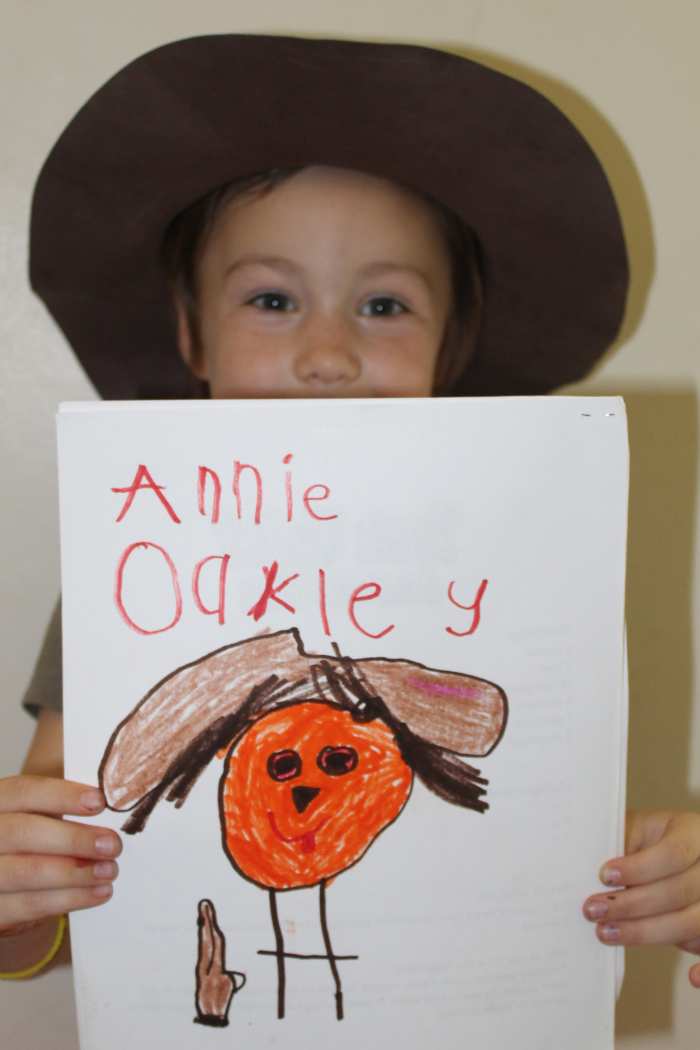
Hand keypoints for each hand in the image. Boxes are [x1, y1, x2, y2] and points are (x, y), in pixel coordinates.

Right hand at [0, 775, 120, 932]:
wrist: (6, 885)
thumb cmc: (30, 839)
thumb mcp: (39, 812)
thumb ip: (62, 803)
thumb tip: (108, 793)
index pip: (22, 792)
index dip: (61, 796)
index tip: (99, 802)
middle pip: (22, 832)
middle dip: (72, 839)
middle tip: (112, 844)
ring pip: (27, 872)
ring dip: (76, 873)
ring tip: (109, 871)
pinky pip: (28, 905)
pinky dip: (68, 899)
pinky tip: (97, 892)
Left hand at [583, 810, 699, 986]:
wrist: (671, 853)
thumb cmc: (646, 842)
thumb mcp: (637, 830)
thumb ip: (621, 845)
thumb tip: (584, 868)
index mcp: (693, 834)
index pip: (673, 853)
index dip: (639, 868)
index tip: (604, 876)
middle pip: (678, 891)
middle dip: (632, 905)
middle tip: (593, 910)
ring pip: (691, 922)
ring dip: (647, 933)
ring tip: (606, 933)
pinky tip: (691, 978)